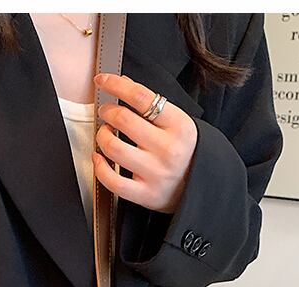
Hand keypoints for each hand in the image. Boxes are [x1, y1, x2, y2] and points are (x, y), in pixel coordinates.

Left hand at [91, 73, 197, 213]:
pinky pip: (112, 181)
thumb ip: (152, 105)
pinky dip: (99, 167)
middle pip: (124, 120)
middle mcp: (168, 149)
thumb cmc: (185, 152)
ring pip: (114, 148)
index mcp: (179, 126)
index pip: (142, 97)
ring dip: (101, 136)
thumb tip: (123, 83)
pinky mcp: (145, 194)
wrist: (200, 188)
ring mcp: (156, 173)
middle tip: (105, 111)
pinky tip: (99, 158)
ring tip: (105, 133)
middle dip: (107, 111)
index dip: (116, 85)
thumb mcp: (178, 124)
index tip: (102, 80)